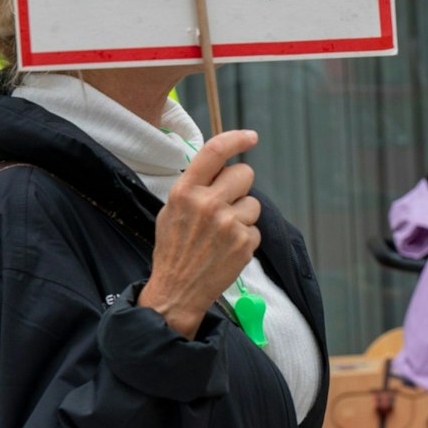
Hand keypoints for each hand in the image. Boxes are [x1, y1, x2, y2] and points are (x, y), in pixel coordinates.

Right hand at [138, 130, 262, 338]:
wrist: (176, 290)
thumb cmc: (174, 248)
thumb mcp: (171, 210)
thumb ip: (195, 186)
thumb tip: (222, 167)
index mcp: (185, 192)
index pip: (215, 152)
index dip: (236, 139)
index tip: (251, 137)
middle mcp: (207, 204)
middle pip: (245, 173)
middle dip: (239, 185)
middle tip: (225, 203)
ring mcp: (228, 223)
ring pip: (254, 203)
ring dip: (243, 215)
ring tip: (221, 233)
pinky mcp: (244, 242)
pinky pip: (256, 228)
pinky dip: (245, 238)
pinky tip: (227, 250)